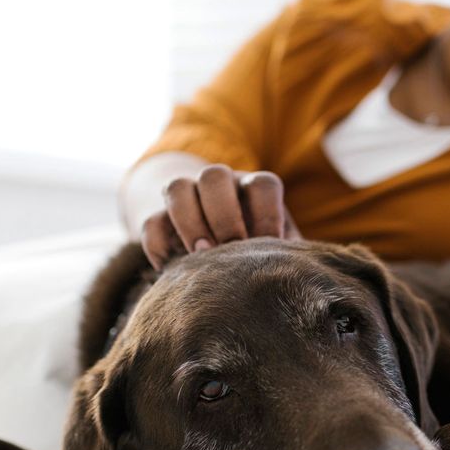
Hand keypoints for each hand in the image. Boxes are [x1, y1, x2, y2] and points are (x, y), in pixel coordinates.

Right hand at [141, 164, 300, 269]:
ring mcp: (187, 198)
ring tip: (201, 256)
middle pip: (214, 175)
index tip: (270, 245)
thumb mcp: (277, 250)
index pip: (262, 183)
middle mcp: (220, 186)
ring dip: (189, 221)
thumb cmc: (259, 253)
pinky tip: (171, 268)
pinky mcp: (161, 219)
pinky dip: (158, 245)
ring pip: (177, 187)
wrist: (219, 248)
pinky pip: (151, 221)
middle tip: (231, 247)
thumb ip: (286, 256)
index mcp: (253, 189)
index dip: (267, 213)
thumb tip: (298, 273)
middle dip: (223, 214)